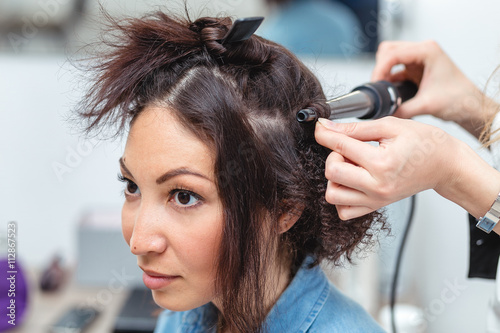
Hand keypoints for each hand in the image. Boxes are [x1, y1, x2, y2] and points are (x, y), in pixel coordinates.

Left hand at [314, 117, 481, 219]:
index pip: (340, 147)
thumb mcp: (390, 126)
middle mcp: (377, 186)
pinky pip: (343, 211)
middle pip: (332, 174)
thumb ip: (355, 127)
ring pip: (332, 195)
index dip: (324, 133)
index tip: (320, 126)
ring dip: (334, 178)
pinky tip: (351, 180)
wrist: (445, 165)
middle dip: (332, 156)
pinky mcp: (375, 207)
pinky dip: (341, 196)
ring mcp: (375, 200)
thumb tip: (326, 126)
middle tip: (347, 148)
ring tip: (351, 166)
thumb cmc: (423, 142)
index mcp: (382, 163)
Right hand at [372, 40, 494, 137]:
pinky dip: (389, 80)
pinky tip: (390, 92)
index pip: (393, 53)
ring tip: (383, 90)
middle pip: (388, 50)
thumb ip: (402, 109)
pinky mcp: (416, 69)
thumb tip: (383, 112)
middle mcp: (422, 51)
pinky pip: (395, 70)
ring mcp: (418, 59)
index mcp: (428, 51)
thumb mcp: (427, 105)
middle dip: (379, 68)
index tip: (375, 85)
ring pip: (389, 58)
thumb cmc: (458, 99)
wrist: (470, 106)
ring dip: (383, 73)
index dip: (380, 69)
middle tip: (378, 86)